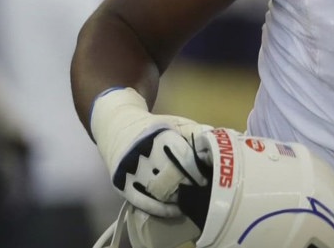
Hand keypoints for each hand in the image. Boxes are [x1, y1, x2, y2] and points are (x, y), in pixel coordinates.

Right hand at [91, 87, 211, 216]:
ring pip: (159, 193)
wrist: (117, 128)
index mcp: (158, 136)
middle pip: (172, 177)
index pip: (183, 158)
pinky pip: (144, 204)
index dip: (197, 171)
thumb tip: (215, 141)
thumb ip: (195, 131)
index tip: (206, 177)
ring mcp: (131, 172)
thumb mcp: (174, 122)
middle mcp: (143, 154)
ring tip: (190, 199)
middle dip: (189, 185)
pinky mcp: (123, 186)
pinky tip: (177, 210)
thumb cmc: (153, 127)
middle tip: (200, 190)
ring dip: (178, 199)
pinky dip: (162, 210)